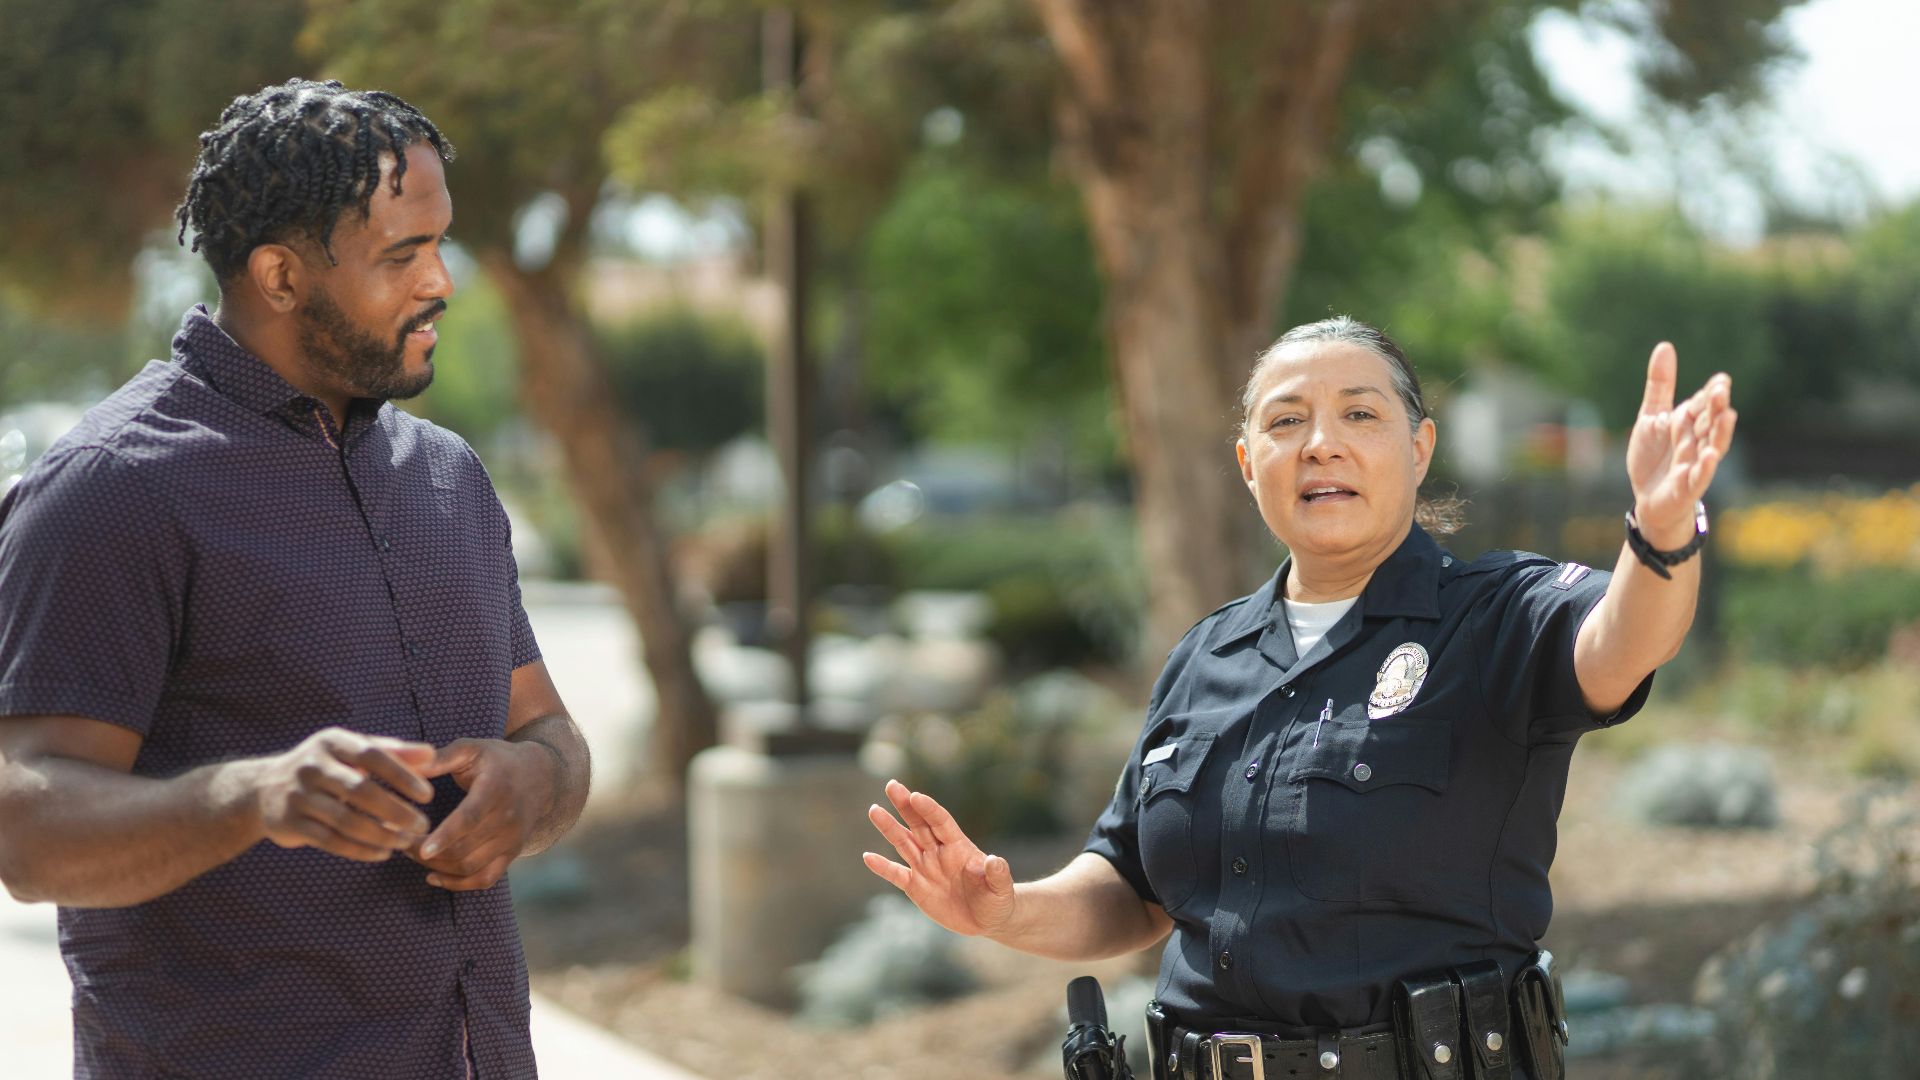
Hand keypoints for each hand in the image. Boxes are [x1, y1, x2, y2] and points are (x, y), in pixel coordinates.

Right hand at [255, 728, 435, 861]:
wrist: (263, 789)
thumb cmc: (326, 767)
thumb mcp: (353, 751)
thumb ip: (393, 752)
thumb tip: (432, 753)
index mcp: (332, 742)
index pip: (372, 755)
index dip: (402, 775)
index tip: (428, 795)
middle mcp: (311, 766)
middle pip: (360, 791)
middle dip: (396, 811)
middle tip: (423, 824)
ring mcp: (297, 796)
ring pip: (346, 821)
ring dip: (381, 835)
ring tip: (406, 842)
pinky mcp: (289, 824)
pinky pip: (331, 841)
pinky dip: (360, 850)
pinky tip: (383, 853)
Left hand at [409, 738, 552, 890]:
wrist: (540, 776)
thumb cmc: (497, 760)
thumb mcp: (471, 749)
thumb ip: (439, 757)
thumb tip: (406, 765)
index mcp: (496, 788)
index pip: (470, 818)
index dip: (446, 836)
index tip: (421, 849)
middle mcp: (508, 818)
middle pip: (464, 848)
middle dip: (427, 853)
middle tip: (400, 843)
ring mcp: (512, 840)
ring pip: (470, 867)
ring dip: (437, 866)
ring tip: (413, 855)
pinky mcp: (512, 854)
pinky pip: (484, 879)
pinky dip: (457, 884)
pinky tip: (433, 876)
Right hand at [863, 779, 1015, 937]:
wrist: (986, 919)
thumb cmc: (998, 900)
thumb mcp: (1001, 889)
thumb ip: (997, 874)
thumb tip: (994, 860)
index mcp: (959, 847)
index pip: (941, 822)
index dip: (929, 809)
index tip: (916, 796)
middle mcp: (939, 852)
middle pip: (919, 824)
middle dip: (906, 805)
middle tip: (892, 785)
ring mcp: (926, 867)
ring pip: (904, 843)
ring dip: (889, 827)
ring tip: (874, 810)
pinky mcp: (916, 887)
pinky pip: (896, 874)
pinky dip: (882, 866)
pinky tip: (867, 857)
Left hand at [1626, 342, 1737, 548]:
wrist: (1648, 499)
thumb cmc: (1654, 457)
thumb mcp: (1651, 417)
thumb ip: (1660, 385)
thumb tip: (1666, 345)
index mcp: (1689, 423)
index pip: (1703, 405)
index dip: (1711, 393)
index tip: (1720, 379)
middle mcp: (1697, 441)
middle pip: (1710, 422)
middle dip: (1716, 407)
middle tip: (1721, 389)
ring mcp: (1695, 464)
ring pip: (1712, 446)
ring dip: (1720, 432)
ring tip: (1728, 415)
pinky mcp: (1687, 486)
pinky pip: (1699, 476)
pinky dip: (1705, 467)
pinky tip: (1709, 456)